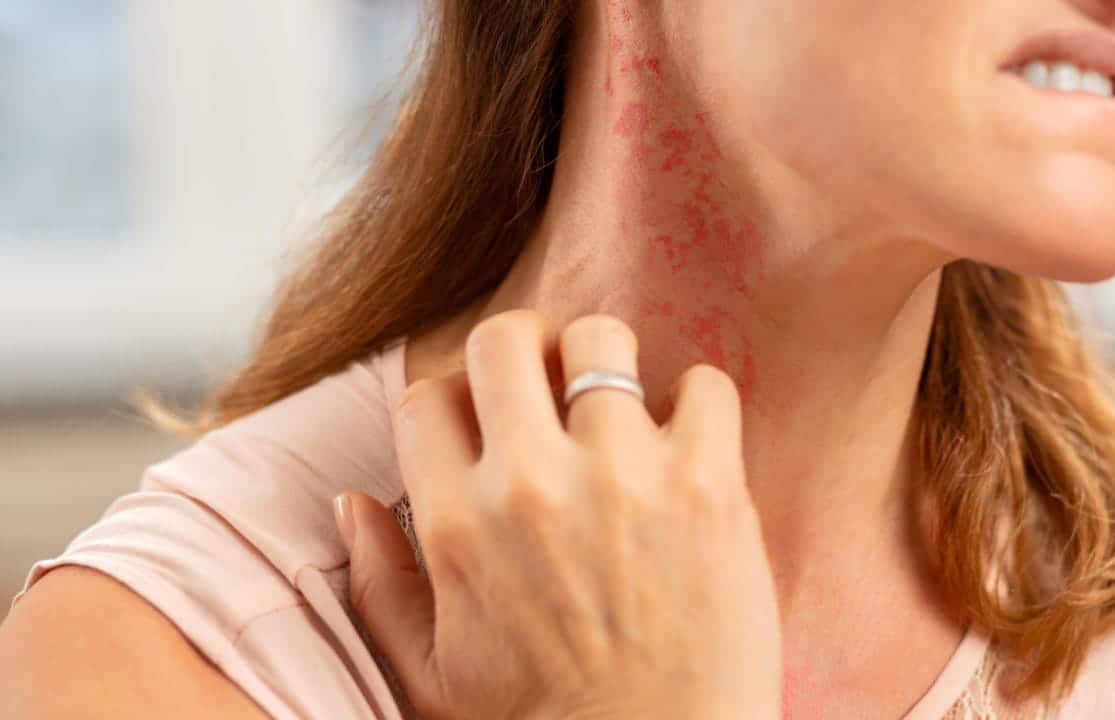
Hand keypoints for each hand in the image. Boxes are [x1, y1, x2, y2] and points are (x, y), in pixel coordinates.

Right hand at [335, 310, 781, 719]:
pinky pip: (704, 385)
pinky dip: (698, 400)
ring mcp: (623, 476)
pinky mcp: (707, 485)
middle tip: (552, 385)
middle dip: (523, 349)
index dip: (458, 400)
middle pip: (505, 338)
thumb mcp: (429, 675)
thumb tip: (350, 503)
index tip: (490, 424)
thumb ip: (378, 586)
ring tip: (625, 410)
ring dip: (609, 364)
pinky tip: (690, 441)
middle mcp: (531, 485)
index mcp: (457, 525)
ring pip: (602, 340)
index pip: (428, 395)